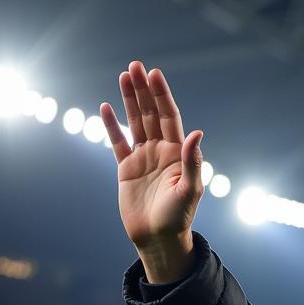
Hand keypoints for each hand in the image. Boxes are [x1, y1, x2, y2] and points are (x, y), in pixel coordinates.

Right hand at [100, 62, 203, 281]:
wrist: (158, 239)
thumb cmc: (178, 217)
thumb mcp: (190, 190)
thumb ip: (192, 161)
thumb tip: (197, 133)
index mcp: (178, 153)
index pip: (169, 117)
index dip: (161, 95)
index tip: (154, 74)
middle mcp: (161, 151)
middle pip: (150, 113)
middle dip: (143, 90)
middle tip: (135, 65)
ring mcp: (143, 158)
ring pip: (134, 122)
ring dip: (129, 100)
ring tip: (123, 75)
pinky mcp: (126, 169)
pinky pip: (117, 142)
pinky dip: (112, 125)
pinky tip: (106, 106)